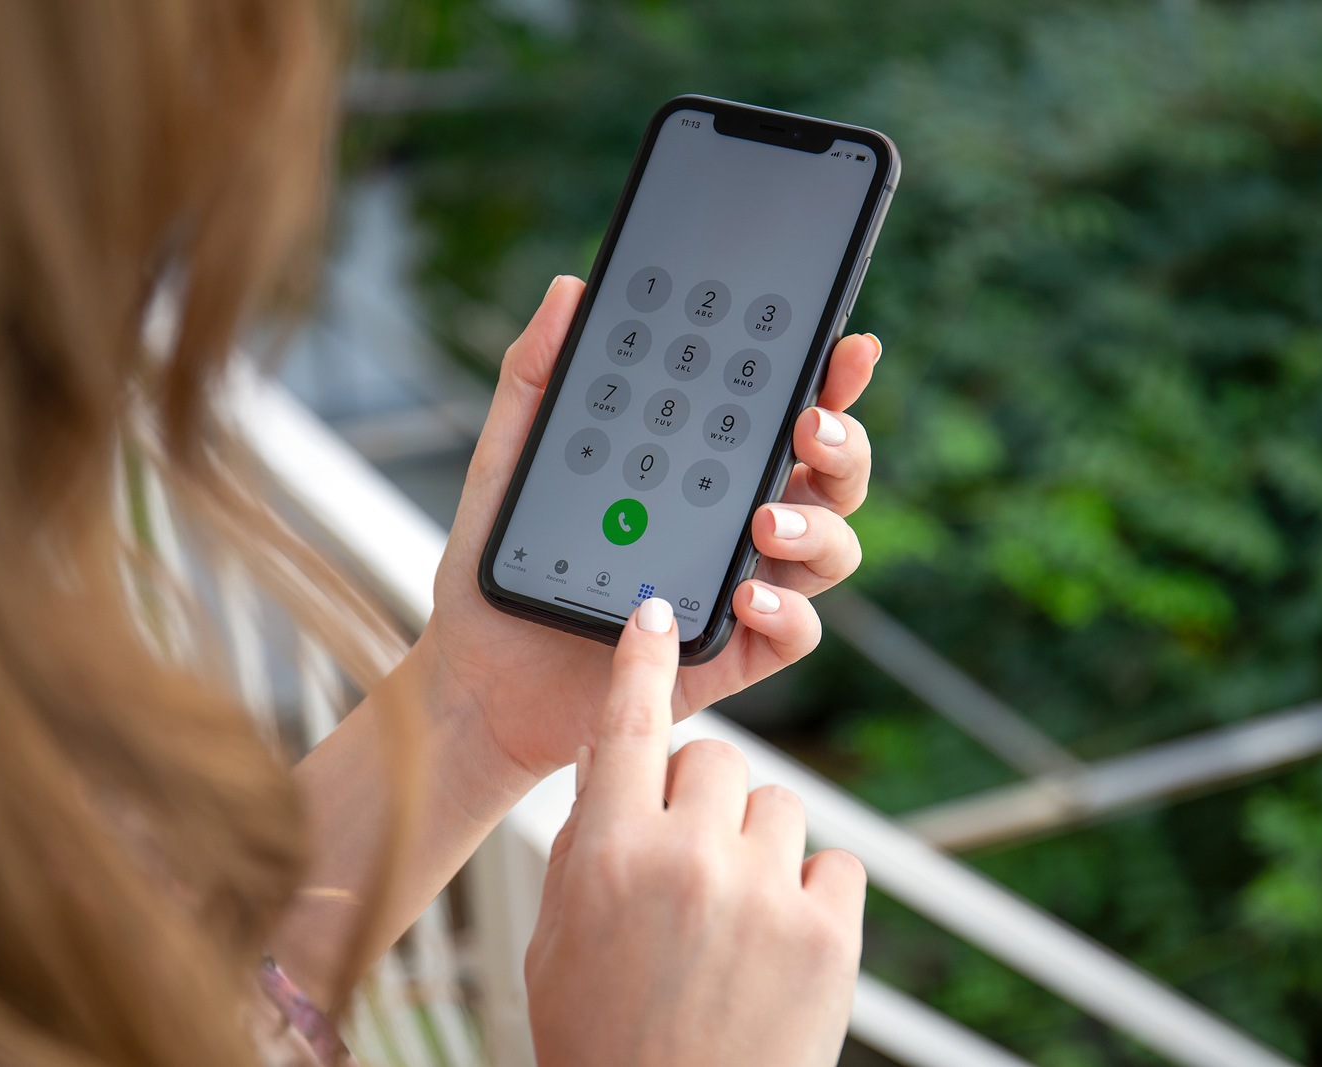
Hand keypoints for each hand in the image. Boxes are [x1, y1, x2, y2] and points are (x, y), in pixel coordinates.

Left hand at [420, 275, 881, 795]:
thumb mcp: (507, 461)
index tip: (843, 346)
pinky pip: (798, 632)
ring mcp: (740, 586)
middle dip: (844, 442)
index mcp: (700, 468)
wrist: (477, 678)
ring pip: (833, 548)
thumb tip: (568, 291)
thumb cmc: (501, 566)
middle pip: (832, 475)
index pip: (780, 412)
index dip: (828, 378)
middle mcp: (735, 521)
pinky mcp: (729, 654)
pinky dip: (788, 610)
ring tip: (766, 518)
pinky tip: (747, 594)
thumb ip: (535, 377)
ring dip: (819, 525)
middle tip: (809, 426)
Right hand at [526, 599, 864, 1066]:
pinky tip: (777, 939)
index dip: (642, 660)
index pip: (629, 723)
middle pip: (716, 758)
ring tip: (734, 913)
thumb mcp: (556, 935)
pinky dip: (811, 892)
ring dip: (756, 843)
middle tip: (689, 852)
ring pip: (779, 805)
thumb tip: (614, 758)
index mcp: (610, 854)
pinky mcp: (829, 936)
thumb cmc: (603, 1040)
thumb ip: (586, 838)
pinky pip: (835, 863)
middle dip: (701, 795)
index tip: (656, 617)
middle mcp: (691, 860)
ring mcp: (766, 894)